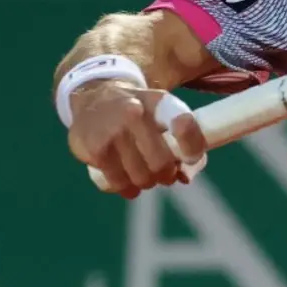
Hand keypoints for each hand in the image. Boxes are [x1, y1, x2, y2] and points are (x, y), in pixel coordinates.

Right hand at [67, 79, 207, 197]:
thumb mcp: (161, 108)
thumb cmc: (138, 109)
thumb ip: (180, 136)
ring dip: (148, 182)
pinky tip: (129, 183)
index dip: (192, 145)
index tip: (192, 158)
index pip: (182, 123)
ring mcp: (112, 133)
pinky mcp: (94, 151)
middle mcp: (134, 114)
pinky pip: (117, 183)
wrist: (94, 97)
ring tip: (147, 177)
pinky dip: (127, 188)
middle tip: (166, 174)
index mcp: (158, 101)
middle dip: (167, 174)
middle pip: (160, 162)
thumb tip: (184, 177)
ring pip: (140, 177)